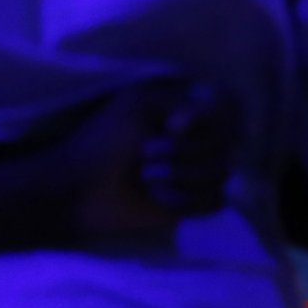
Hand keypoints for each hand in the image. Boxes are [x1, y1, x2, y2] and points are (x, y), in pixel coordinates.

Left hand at [67, 80, 240, 239]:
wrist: (80, 190)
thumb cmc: (102, 141)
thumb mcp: (138, 107)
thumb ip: (183, 103)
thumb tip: (216, 114)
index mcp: (184, 112)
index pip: (227, 109)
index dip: (209, 120)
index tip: (173, 126)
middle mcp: (196, 140)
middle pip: (224, 145)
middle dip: (184, 153)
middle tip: (144, 155)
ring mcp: (195, 173)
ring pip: (221, 174)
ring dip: (181, 177)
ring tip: (146, 178)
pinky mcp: (192, 204)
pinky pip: (214, 202)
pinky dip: (184, 200)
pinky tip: (157, 199)